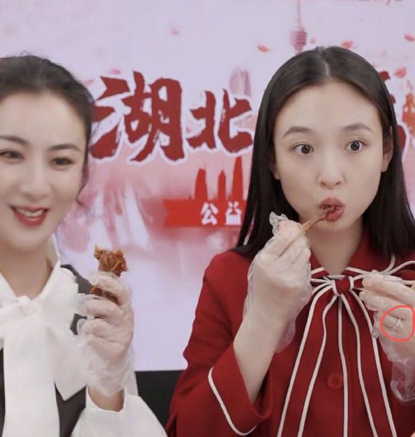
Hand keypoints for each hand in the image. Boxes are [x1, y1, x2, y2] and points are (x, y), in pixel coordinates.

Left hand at [78, 271, 134, 396]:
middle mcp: (126, 320)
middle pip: (110, 307)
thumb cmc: (109, 332)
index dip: (109, 281)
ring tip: (86, 326)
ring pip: (98, 325)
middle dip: (93, 305)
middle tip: (83, 306)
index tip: (93, 276)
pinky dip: (88, 339)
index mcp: (126, 307)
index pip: (122, 290)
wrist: (114, 363)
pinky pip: (94, 341)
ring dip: (88, 324)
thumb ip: (105, 298)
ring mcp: (122, 335)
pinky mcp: (116, 350)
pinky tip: (90, 340)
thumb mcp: (110, 313)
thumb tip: (93, 275)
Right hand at [244, 219, 311, 351]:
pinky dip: (303, 266)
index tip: (296, 228)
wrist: (266, 315)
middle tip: (298, 243)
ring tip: (294, 260)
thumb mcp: (260, 265)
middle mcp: (276, 267)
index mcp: (263, 260)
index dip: (292, 230)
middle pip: (297, 243)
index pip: (283, 237)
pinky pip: (307, 267)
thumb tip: (287, 224)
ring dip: (303, 252)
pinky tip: (296, 272)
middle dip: (300, 241)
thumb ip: (273, 246)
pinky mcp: (301, 285)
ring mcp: (290, 277)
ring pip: (304, 253)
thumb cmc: (262, 287)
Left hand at [361, 276, 414, 401]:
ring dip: (374, 309)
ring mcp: (406, 328)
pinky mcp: (399, 339)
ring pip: (382, 315)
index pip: (399, 290)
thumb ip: (403, 290)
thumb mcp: (414, 301)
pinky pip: (381, 327)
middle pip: (387, 304)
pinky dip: (378, 321)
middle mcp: (413, 315)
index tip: (368, 280)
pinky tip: (380, 317)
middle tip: (363, 293)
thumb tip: (381, 275)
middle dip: (371, 297)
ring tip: (371, 303)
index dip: (381, 284)